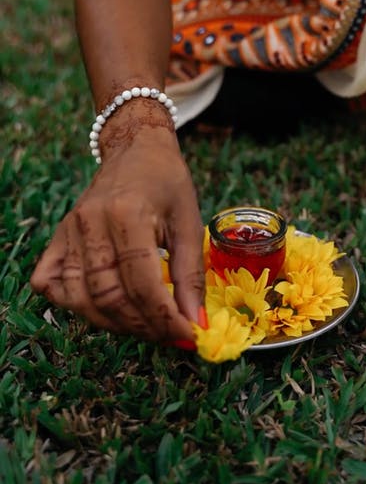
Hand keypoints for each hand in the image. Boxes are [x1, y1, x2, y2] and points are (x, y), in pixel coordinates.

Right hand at [30, 106, 204, 343]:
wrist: (135, 148)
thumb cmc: (167, 182)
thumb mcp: (189, 222)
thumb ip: (191, 276)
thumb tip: (196, 324)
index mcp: (127, 214)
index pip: (141, 284)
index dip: (164, 318)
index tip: (185, 335)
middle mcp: (90, 224)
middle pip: (109, 297)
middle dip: (142, 326)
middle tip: (169, 334)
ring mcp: (69, 231)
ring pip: (80, 298)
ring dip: (113, 323)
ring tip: (144, 325)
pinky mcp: (59, 237)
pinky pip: (50, 283)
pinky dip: (72, 303)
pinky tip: (101, 306)